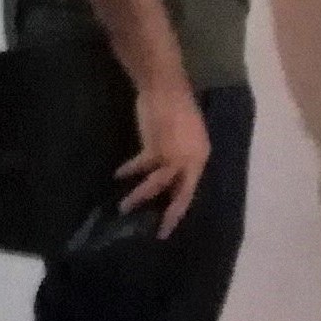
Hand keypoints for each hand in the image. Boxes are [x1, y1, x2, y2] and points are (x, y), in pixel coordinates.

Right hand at [118, 81, 209, 237]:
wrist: (166, 88)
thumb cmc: (178, 106)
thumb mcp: (188, 135)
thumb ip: (183, 154)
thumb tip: (172, 172)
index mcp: (202, 156)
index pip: (192, 188)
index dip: (181, 205)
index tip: (171, 220)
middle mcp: (192, 160)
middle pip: (182, 195)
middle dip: (171, 216)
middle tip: (161, 233)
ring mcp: (174, 156)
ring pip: (156, 185)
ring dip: (140, 197)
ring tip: (124, 207)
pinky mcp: (156, 150)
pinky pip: (140, 167)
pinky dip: (128, 170)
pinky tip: (119, 174)